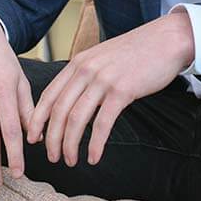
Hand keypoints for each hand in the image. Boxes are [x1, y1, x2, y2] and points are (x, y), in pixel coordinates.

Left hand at [26, 11, 193, 166]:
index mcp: (79, 62)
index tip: (34, 139)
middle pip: (59, 110)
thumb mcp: (102, 56)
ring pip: (76, 119)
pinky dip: (95, 145)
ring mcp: (104, 80)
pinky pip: (102, 124)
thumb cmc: (136, 51)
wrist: (166, 40)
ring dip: (69, 145)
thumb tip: (71, 100)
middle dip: (51, 139)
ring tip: (70, 161)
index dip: (38, 120)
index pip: (49, 94)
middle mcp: (87, 69)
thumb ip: (85, 73)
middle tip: (52, 157)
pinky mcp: (122, 91)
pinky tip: (94, 157)